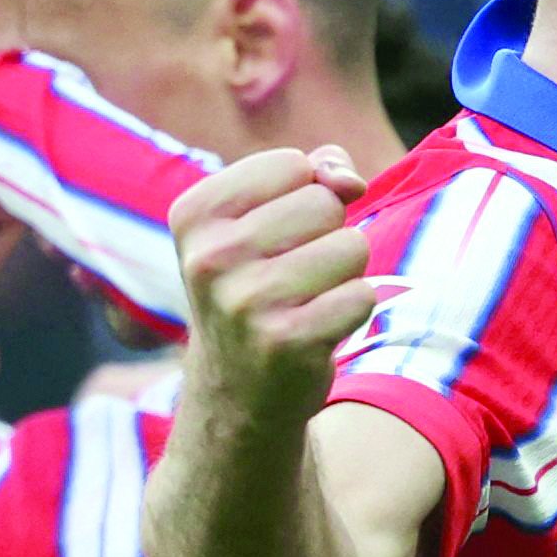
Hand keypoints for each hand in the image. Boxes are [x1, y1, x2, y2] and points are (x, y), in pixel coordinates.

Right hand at [171, 143, 375, 425]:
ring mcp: (245, 302)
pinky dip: (353, 310)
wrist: (239, 391)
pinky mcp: (286, 342)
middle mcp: (210, 258)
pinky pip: (361, 295)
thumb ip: (314, 175)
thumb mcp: (264, 221)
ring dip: (345, 274)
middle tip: (296, 276)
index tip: (275, 237)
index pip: (292, 165)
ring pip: (351, 246)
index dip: (305, 195)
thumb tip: (348, 180)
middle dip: (328, 235)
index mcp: (194, 215)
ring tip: (308, 301)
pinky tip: (318, 330)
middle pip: (324, 203)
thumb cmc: (261, 288)